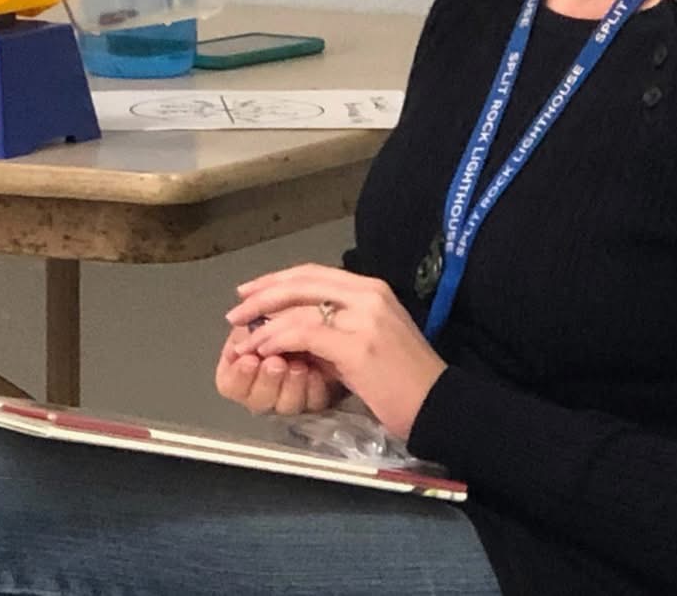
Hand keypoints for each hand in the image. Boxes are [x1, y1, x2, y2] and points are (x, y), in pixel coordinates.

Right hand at [214, 323, 343, 415]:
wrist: (330, 322)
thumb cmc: (296, 313)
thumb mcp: (272, 307)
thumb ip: (253, 310)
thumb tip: (238, 312)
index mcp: (242, 365)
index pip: (230, 384)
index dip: (239, 374)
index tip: (249, 360)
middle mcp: (263, 387)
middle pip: (256, 400)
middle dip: (266, 380)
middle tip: (275, 363)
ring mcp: (289, 396)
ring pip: (284, 405)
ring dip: (290, 385)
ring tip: (299, 367)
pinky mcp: (316, 399)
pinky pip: (313, 403)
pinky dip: (313, 387)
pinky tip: (317, 373)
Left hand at [225, 264, 447, 440]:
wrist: (440, 404)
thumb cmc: (407, 378)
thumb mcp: (370, 340)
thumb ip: (336, 329)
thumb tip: (295, 330)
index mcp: (372, 289)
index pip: (315, 273)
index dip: (279, 280)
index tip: (252, 291)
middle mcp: (368, 294)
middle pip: (302, 282)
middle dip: (263, 294)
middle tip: (236, 309)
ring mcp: (364, 317)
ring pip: (299, 307)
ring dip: (264, 322)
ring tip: (244, 338)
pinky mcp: (357, 345)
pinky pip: (304, 333)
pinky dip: (277, 339)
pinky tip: (264, 348)